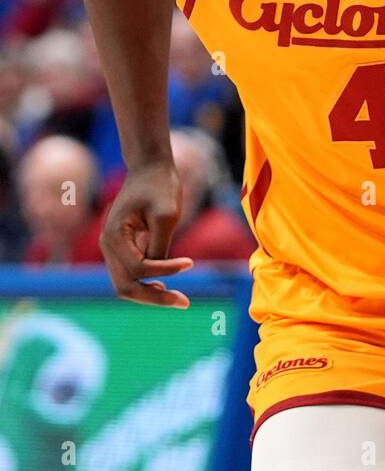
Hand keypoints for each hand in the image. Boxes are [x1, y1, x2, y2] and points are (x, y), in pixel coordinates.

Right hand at [100, 159, 192, 306]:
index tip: (190, 263)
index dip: (166, 270)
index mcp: (114, 236)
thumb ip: (160, 245)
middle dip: (154, 297)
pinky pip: (132, 276)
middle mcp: (108, 246)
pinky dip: (148, 283)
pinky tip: (166, 286)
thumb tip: (159, 273)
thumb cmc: (160, 186)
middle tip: (185, 302)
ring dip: (151, 294)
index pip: (138, 268)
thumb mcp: (166, 214)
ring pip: (126, 285)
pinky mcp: (124, 249)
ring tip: (180, 299)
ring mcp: (114, 249)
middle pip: (125, 287)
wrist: (150, 168)